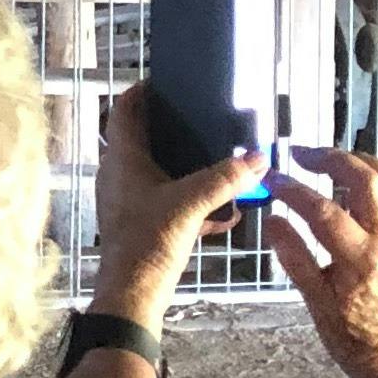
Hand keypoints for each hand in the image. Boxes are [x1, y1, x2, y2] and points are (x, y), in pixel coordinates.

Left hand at [88, 83, 262, 328]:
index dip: (142, 92)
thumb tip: (258, 158)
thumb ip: (224, 179)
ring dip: (188, 167)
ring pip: (160, 172)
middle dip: (175, 129)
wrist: (132, 297)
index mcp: (122, 159)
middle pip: (145, 139)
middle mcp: (120, 175)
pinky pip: (171, 202)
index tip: (167, 81)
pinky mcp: (143, 224)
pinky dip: (195, 202)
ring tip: (220, 159)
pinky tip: (227, 212)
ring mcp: (129, 200)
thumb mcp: (190, 205)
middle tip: (204, 117)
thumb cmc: (147, 244)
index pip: (125, 111)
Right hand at [265, 146, 377, 377]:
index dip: (295, 191)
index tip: (271, 179)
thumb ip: (294, 257)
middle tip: (300, 154)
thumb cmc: (345, 331)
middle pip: (366, 182)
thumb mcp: (313, 300)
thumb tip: (272, 219)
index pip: (325, 212)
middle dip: (331, 160)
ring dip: (360, 160)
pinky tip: (355, 173)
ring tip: (330, 156)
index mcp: (359, 259)